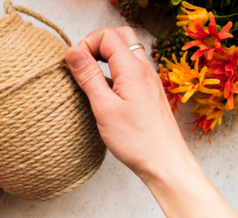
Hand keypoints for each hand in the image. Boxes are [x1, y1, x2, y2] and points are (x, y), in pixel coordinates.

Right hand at [65, 27, 237, 217]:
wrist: (165, 162)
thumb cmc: (136, 140)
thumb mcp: (104, 107)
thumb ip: (88, 76)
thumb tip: (73, 51)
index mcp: (133, 69)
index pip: (107, 35)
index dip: (86, 43)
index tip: (74, 64)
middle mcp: (144, 69)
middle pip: (121, 36)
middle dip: (97, 42)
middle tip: (83, 62)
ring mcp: (149, 79)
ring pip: (128, 51)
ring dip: (107, 54)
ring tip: (91, 74)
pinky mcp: (149, 91)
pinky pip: (132, 67)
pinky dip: (115, 68)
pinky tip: (106, 88)